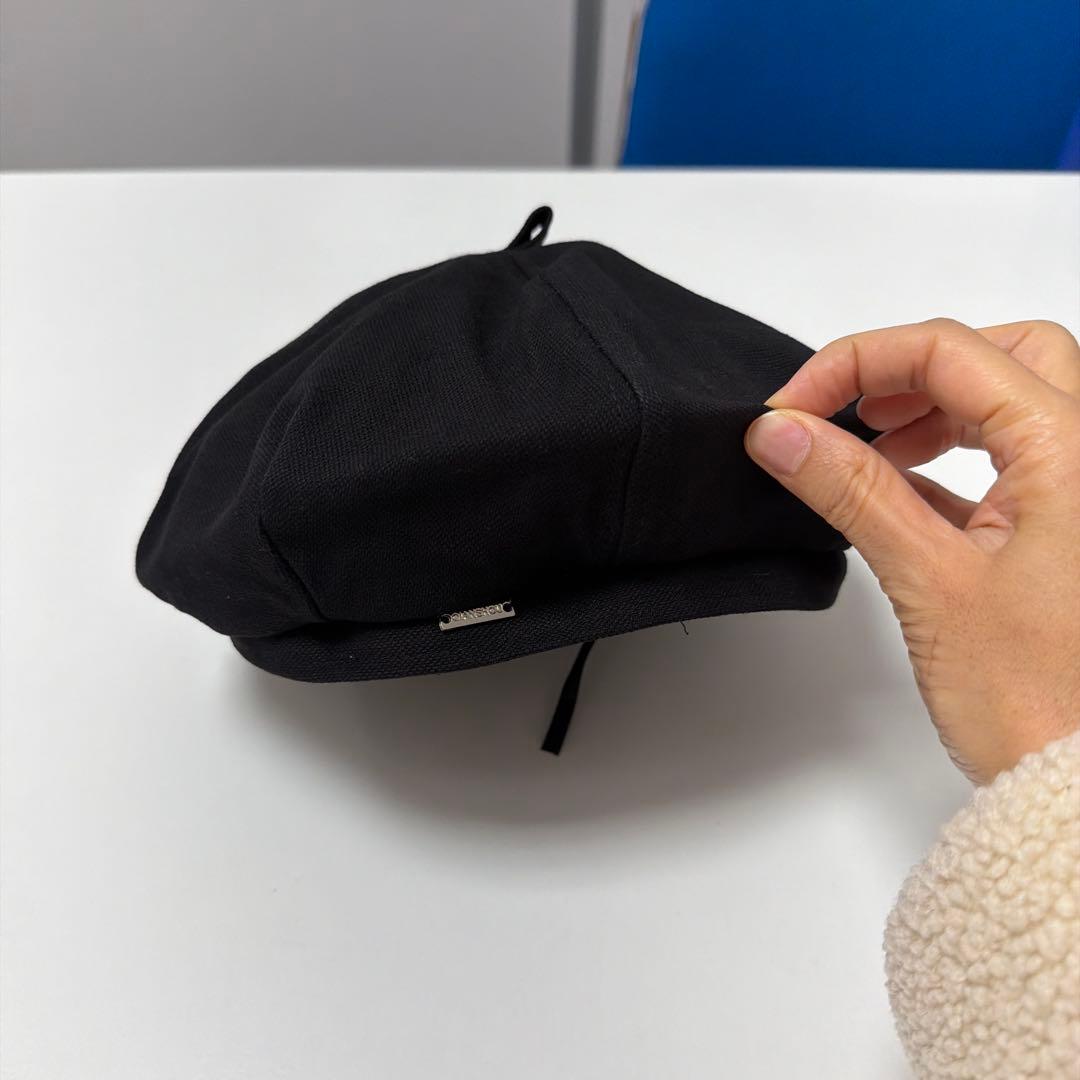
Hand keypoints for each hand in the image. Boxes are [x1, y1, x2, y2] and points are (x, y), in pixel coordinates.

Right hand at [745, 319, 1079, 783]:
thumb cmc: (1041, 705)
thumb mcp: (930, 581)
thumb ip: (851, 491)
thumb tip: (782, 431)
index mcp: (1078, 449)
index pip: (950, 352)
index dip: (855, 363)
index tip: (789, 408)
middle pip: (1002, 355)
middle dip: (911, 369)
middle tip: (841, 410)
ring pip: (1012, 403)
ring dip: (933, 410)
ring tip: (867, 448)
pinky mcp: (1072, 534)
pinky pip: (1014, 463)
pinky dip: (953, 459)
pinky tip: (900, 491)